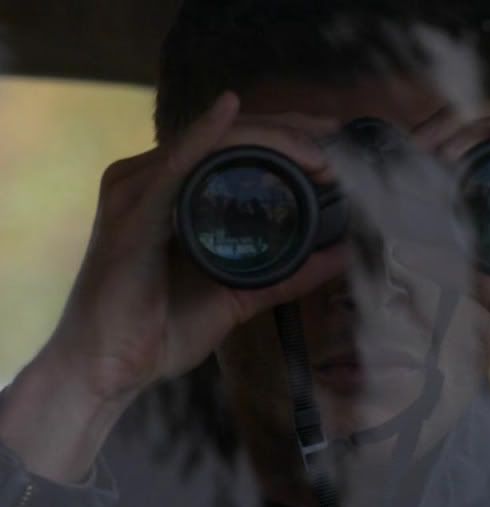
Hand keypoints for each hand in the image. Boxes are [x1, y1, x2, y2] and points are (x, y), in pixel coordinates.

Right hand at [0, 94, 348, 479]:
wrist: (109, 369)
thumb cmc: (161, 331)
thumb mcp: (240, 294)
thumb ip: (288, 274)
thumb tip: (340, 254)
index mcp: (174, 191)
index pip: (235, 146)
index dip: (288, 136)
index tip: (334, 143)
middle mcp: (152, 179)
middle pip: (229, 137)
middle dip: (289, 131)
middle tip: (335, 138)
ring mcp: (138, 190)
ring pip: (211, 144)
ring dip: (269, 139)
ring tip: (316, 151)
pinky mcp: (131, 211)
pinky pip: (173, 165)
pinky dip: (203, 137)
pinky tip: (229, 112)